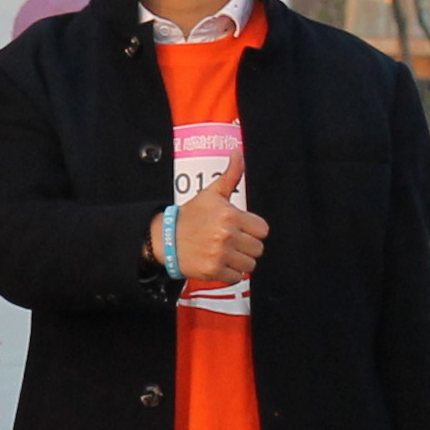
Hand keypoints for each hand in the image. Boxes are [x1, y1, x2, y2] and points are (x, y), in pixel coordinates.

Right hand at [163, 167, 266, 285]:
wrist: (166, 237)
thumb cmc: (192, 215)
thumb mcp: (212, 193)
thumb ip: (231, 174)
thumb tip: (237, 152)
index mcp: (230, 216)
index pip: (262, 230)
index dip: (252, 229)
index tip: (240, 229)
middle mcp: (226, 236)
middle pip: (258, 248)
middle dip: (247, 246)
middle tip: (232, 241)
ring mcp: (220, 255)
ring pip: (250, 265)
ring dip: (240, 261)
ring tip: (226, 252)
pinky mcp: (213, 271)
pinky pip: (236, 277)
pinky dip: (230, 273)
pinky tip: (219, 262)